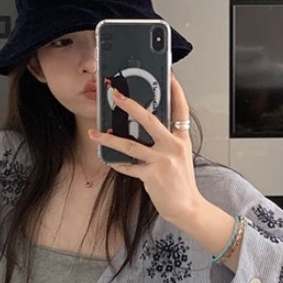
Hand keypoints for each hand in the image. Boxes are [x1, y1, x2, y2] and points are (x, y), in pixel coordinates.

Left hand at [89, 74, 202, 228]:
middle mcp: (173, 147)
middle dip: (131, 106)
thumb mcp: (180, 157)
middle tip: (116, 95)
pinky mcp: (151, 175)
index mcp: (181, 139)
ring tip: (94, 133)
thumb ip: (166, 142)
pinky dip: (117, 163)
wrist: (188, 207)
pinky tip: (108, 159)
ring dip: (109, 138)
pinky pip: (128, 166)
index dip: (175, 91)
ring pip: (130, 144)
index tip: (168, 75)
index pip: (181, 109)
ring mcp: (162, 161)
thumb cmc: (182, 183)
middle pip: (150, 120)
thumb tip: (145, 130)